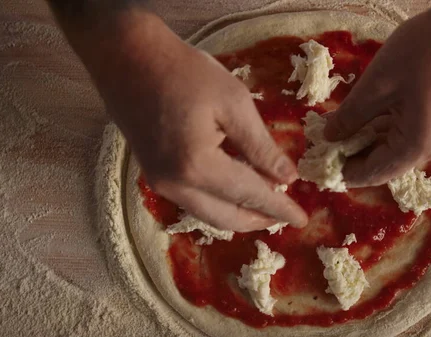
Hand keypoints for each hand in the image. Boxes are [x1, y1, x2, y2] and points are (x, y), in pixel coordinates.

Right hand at [76, 11, 307, 230]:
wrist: (128, 56)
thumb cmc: (185, 72)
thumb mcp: (234, 103)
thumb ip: (261, 147)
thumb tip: (286, 178)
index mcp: (197, 166)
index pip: (249, 195)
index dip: (279, 208)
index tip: (302, 219)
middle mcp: (175, 185)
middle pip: (226, 218)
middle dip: (259, 219)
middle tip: (284, 215)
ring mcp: (159, 182)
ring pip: (207, 214)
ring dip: (238, 213)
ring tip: (264, 205)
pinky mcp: (152, 174)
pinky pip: (192, 200)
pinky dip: (218, 202)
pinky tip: (234, 190)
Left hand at [324, 0, 430, 186]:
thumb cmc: (425, 51)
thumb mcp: (377, 85)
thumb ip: (350, 116)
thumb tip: (329, 137)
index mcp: (417, 146)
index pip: (373, 174)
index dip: (343, 172)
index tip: (319, 165)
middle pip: (385, 163)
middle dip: (354, 155)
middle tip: (324, 143)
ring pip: (396, 148)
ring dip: (367, 140)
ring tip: (338, 128)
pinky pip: (408, 133)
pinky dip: (384, 128)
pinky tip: (364, 116)